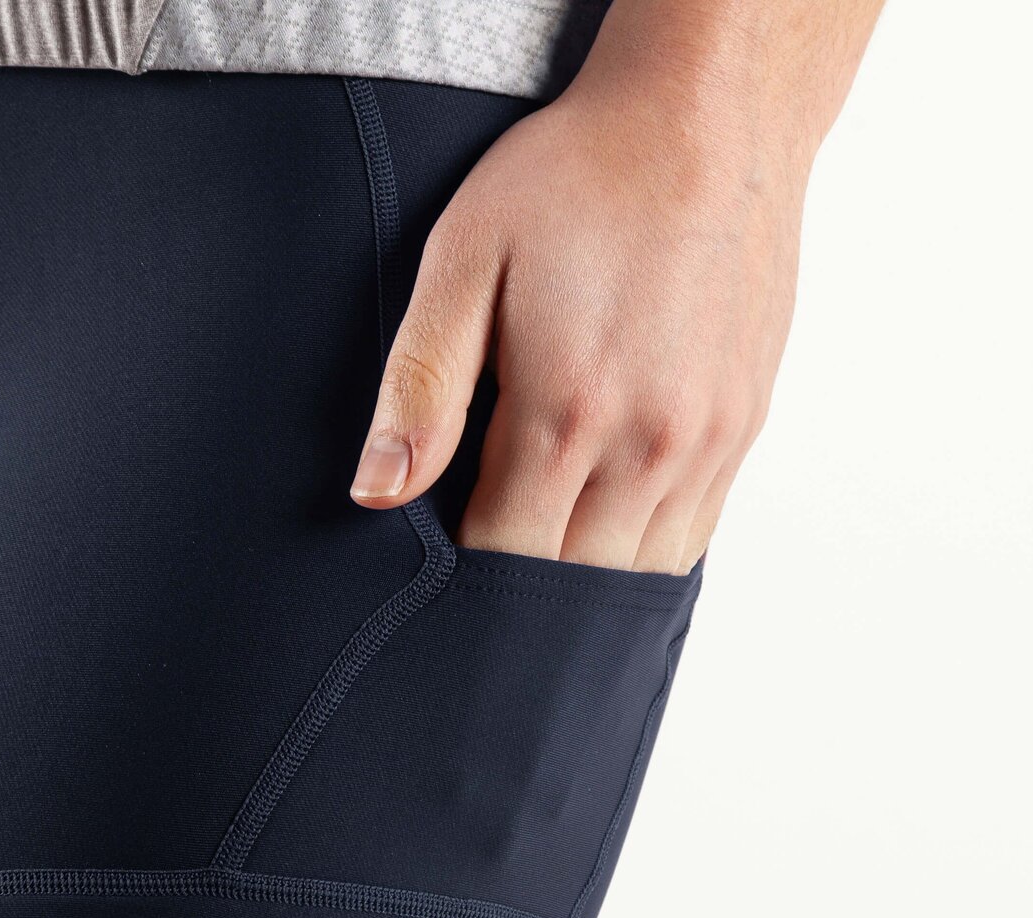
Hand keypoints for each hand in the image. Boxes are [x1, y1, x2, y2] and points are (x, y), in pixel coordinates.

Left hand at [349, 53, 810, 574]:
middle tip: (482, 563)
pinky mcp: (744, 428)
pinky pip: (692, 538)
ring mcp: (708, 443)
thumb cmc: (573, 180)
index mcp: (566, 412)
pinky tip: (605, 530)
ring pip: (637, 573)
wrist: (709, 118)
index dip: (461, 577)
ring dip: (582, 577)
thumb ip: (421, 389)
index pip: (502, 557)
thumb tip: (377, 495)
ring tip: (541, 551)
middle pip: (572, 582)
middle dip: (518, 593)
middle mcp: (649, 445)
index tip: (438, 559)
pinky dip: (641, 553)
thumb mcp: (464, 262)